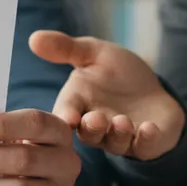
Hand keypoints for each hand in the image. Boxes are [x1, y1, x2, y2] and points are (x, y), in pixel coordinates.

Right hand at [29, 30, 183, 159]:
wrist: (152, 89)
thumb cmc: (117, 73)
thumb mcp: (94, 53)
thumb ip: (65, 48)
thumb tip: (34, 38)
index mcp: (78, 105)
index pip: (67, 113)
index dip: (66, 116)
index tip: (68, 116)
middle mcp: (97, 126)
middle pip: (89, 134)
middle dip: (92, 128)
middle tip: (95, 118)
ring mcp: (122, 138)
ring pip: (115, 144)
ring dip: (118, 134)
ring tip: (122, 121)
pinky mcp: (146, 144)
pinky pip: (145, 147)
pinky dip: (147, 140)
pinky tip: (150, 128)